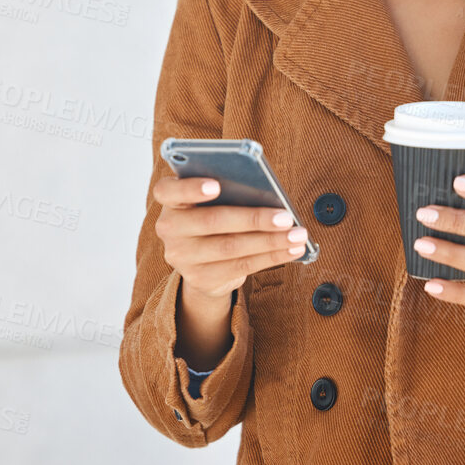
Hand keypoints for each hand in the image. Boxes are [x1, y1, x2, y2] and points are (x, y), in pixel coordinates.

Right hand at [153, 175, 309, 301]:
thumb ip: (227, 193)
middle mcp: (169, 229)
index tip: (216, 185)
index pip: (167, 191)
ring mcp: (182, 257)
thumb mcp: (211, 202)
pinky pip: (241, 266)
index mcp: (170, 201)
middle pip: (212, 221)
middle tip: (285, 217)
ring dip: (270, 241)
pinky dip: (271, 257)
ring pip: (231, 247)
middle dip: (253, 219)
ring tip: (297, 235)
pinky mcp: (200, 278)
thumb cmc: (215, 217)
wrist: (202, 263)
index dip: (190, 188)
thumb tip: (267, 195)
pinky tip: (292, 250)